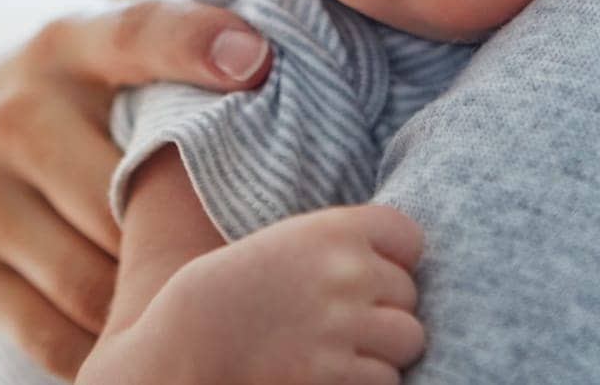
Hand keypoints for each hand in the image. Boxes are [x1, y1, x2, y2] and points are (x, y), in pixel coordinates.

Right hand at [0, 0, 272, 378]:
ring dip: (149, 298)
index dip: (194, 44)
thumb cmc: (64, 85)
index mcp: (69, 43)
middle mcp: (16, 113)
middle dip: (187, 228)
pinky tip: (137, 340)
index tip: (255, 60)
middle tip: (247, 247)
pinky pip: (51, 332)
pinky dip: (101, 349)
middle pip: (125, 191)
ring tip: (196, 299)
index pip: (135, 33)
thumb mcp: (102, 28)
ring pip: (92, 276)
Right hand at [140, 204, 426, 384]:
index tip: (367, 275)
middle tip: (336, 319)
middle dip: (382, 310)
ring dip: (381, 350)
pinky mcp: (335, 375)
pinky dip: (364, 381)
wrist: (187, 343)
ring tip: (336, 348)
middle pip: (409, 294)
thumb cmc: (240, 291)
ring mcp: (342, 326)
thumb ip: (345, 247)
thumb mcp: (290, 244)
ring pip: (408, 339)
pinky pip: (386, 380)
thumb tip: (411, 267)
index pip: (410, 238)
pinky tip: (327, 373)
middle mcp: (345, 272)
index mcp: (334, 229)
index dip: (394, 260)